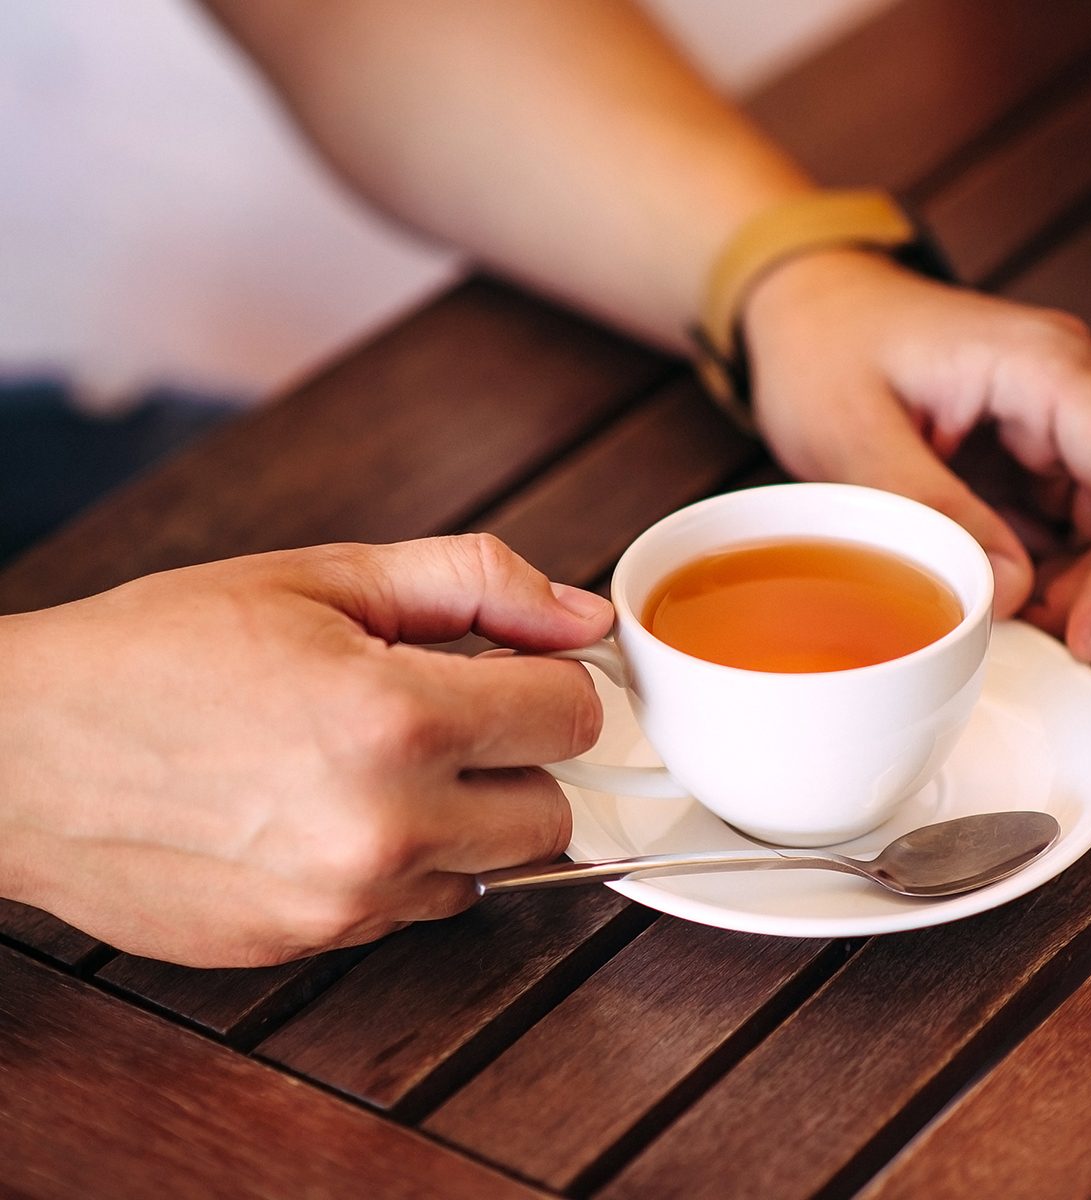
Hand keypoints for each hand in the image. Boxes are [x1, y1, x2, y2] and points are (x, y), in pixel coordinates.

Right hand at [0, 535, 611, 965]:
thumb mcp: (323, 577)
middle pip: (552, 812)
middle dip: (518, 758)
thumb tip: (582, 615)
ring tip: (374, 761)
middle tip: (447, 715)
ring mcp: (346, 901)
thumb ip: (477, 583)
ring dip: (464, 818)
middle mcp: (384, 827)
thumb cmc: (159, 652)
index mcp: (396, 718)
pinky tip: (331, 812)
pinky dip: (403, 863)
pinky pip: (414, 908)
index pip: (571, 716)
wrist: (21, 753)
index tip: (516, 672)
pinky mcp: (309, 943)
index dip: (551, 682)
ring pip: (491, 871)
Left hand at [741, 249, 1090, 663]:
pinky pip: (1050, 523)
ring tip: (998, 624)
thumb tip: (1012, 589)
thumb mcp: (856, 433)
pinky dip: (1031, 568)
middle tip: (1030, 643)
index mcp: (1043, 365)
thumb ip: (933, 508)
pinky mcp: (1017, 453)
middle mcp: (1064, 390)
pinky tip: (986, 597)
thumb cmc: (823, 348)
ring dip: (1063, 584)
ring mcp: (1043, 423)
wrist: (801, 312)